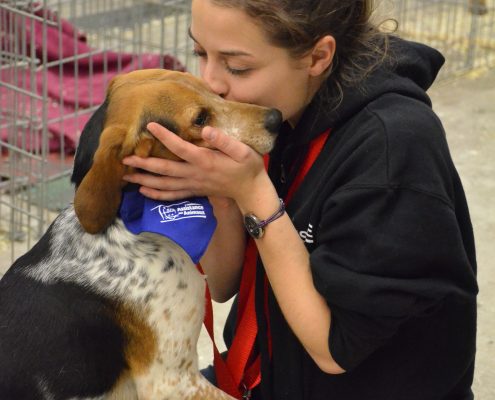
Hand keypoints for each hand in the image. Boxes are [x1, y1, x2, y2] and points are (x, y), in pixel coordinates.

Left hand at [122, 122, 269, 204]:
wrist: (251, 190)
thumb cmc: (248, 167)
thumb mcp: (242, 151)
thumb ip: (224, 141)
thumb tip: (205, 130)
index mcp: (205, 161)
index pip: (180, 147)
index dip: (164, 136)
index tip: (150, 126)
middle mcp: (194, 174)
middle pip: (164, 170)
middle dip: (143, 165)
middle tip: (124, 159)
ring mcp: (193, 185)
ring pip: (163, 185)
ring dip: (143, 181)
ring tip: (126, 177)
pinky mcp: (194, 191)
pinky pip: (172, 195)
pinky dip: (156, 194)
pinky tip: (144, 191)